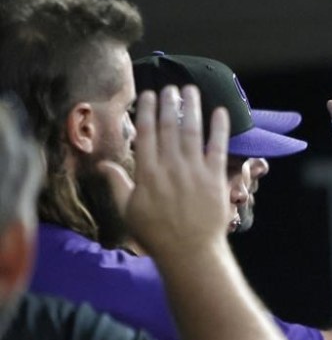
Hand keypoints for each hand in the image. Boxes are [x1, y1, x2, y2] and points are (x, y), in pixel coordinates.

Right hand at [122, 85, 230, 257]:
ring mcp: (194, 171)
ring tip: (191, 90)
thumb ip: (117, 184)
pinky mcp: (215, 178)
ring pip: (192, 132)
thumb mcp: (128, 210)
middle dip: (169, 104)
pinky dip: (220, 128)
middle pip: (169, 128)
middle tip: (170, 87)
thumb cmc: (156, 235)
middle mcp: (170, 167)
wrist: (189, 253)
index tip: (149, 95)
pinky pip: (218, 147)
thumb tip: (101, 164)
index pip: (146, 134)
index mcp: (147, 173)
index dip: (148, 111)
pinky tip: (221, 112)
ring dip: (192, 108)